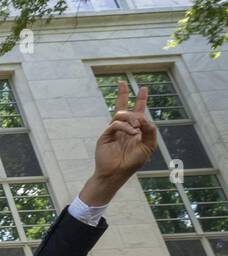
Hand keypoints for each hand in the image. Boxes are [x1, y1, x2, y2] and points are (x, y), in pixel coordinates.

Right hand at [80, 84, 157, 205]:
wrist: (117, 173)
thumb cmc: (132, 162)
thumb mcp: (148, 146)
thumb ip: (150, 131)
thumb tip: (143, 118)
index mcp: (134, 129)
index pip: (138, 111)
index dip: (141, 99)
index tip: (144, 88)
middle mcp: (123, 128)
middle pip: (122, 106)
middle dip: (123, 93)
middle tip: (122, 82)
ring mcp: (113, 132)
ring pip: (120, 114)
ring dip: (131, 118)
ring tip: (136, 128)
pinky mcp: (105, 136)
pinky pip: (115, 125)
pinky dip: (125, 127)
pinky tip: (132, 133)